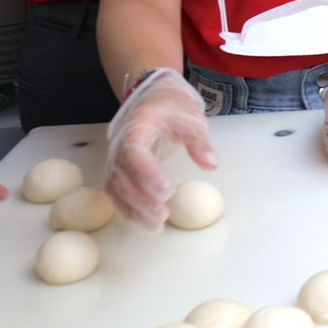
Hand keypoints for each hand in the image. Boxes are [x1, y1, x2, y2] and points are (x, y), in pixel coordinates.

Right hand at [104, 69, 216, 231]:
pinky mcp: (119, 173)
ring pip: (117, 189)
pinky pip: (118, 195)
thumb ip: (199, 142)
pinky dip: (130, 212)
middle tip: (163, 214)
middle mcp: (119, 146)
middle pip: (122, 176)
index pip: (134, 152)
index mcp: (136, 128)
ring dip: (134, 211)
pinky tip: (148, 227)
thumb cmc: (172, 109)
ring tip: (157, 227)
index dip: (147, 173)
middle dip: (140, 199)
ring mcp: (116, 161)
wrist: (152, 99)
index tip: (166, 190)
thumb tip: (211, 164)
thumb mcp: (190, 120)